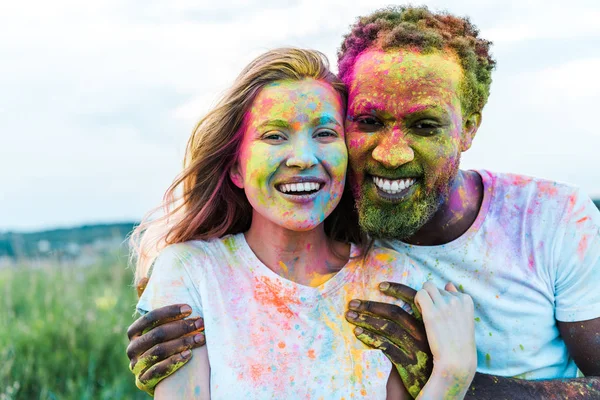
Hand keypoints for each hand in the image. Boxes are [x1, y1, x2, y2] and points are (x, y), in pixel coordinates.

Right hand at [127, 277, 205, 394]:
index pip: (149, 318)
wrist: (161, 375)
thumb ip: (150, 303)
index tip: (190, 308)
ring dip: (182, 343)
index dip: (169, 312)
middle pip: (156, 335)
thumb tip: (143, 278)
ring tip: (200, 338)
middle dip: (181, 327)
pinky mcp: (143, 381)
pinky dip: (173, 363)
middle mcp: (132, 349)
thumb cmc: (161, 342)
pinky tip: (189, 355)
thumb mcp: (156, 324)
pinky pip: (156, 372)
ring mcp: (136, 366)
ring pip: (158, 352)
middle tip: (201, 323)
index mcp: (133, 332)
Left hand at [345, 281, 432, 397]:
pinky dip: (370, 337)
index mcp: (429, 322)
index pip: (413, 298)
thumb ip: (420, 319)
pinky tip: (358, 333)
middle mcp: (423, 332)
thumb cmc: (431, 357)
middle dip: (371, 305)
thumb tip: (405, 302)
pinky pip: (385, 346)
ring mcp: (415, 347)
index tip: (380, 285)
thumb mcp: (430, 336)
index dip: (396, 289)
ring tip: (350, 316)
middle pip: (393, 312)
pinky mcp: (407, 363)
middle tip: (353, 303)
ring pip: (387, 328)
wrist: (439, 385)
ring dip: (366, 320)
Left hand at [416, 282, 475, 377]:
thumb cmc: (458, 343)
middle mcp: (456, 300)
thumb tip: (449, 284)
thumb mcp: (463, 319)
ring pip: (426, 287)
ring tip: (424, 312)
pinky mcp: (432, 312)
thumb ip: (456, 299)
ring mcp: (445, 305)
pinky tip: (420, 313)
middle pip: (435, 287)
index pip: (447, 289)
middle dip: (430, 297)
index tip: (442, 316)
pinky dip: (416, 301)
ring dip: (422, 297)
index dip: (440, 301)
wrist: (456, 362)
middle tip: (430, 314)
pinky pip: (420, 294)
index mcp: (467, 300)